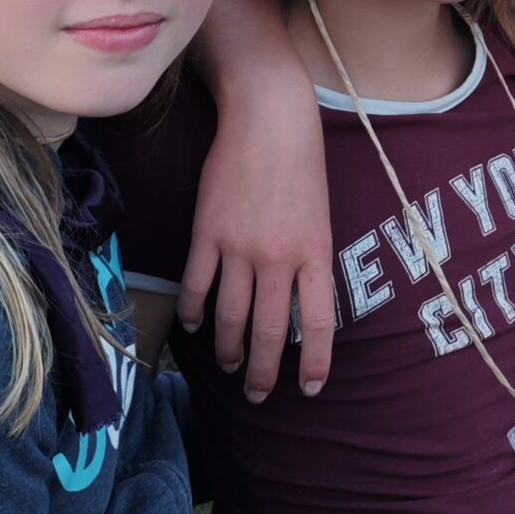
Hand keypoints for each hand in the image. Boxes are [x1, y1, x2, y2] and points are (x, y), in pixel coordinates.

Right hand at [178, 70, 335, 400]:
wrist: (269, 119)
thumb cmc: (302, 163)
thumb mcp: (321, 216)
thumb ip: (309, 260)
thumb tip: (298, 305)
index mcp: (316, 252)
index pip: (319, 322)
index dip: (317, 361)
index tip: (313, 388)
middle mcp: (278, 257)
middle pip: (271, 332)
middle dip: (265, 372)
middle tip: (260, 395)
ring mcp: (239, 247)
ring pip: (230, 317)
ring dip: (229, 348)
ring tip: (230, 364)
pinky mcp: (207, 233)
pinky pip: (196, 286)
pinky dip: (193, 312)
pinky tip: (194, 326)